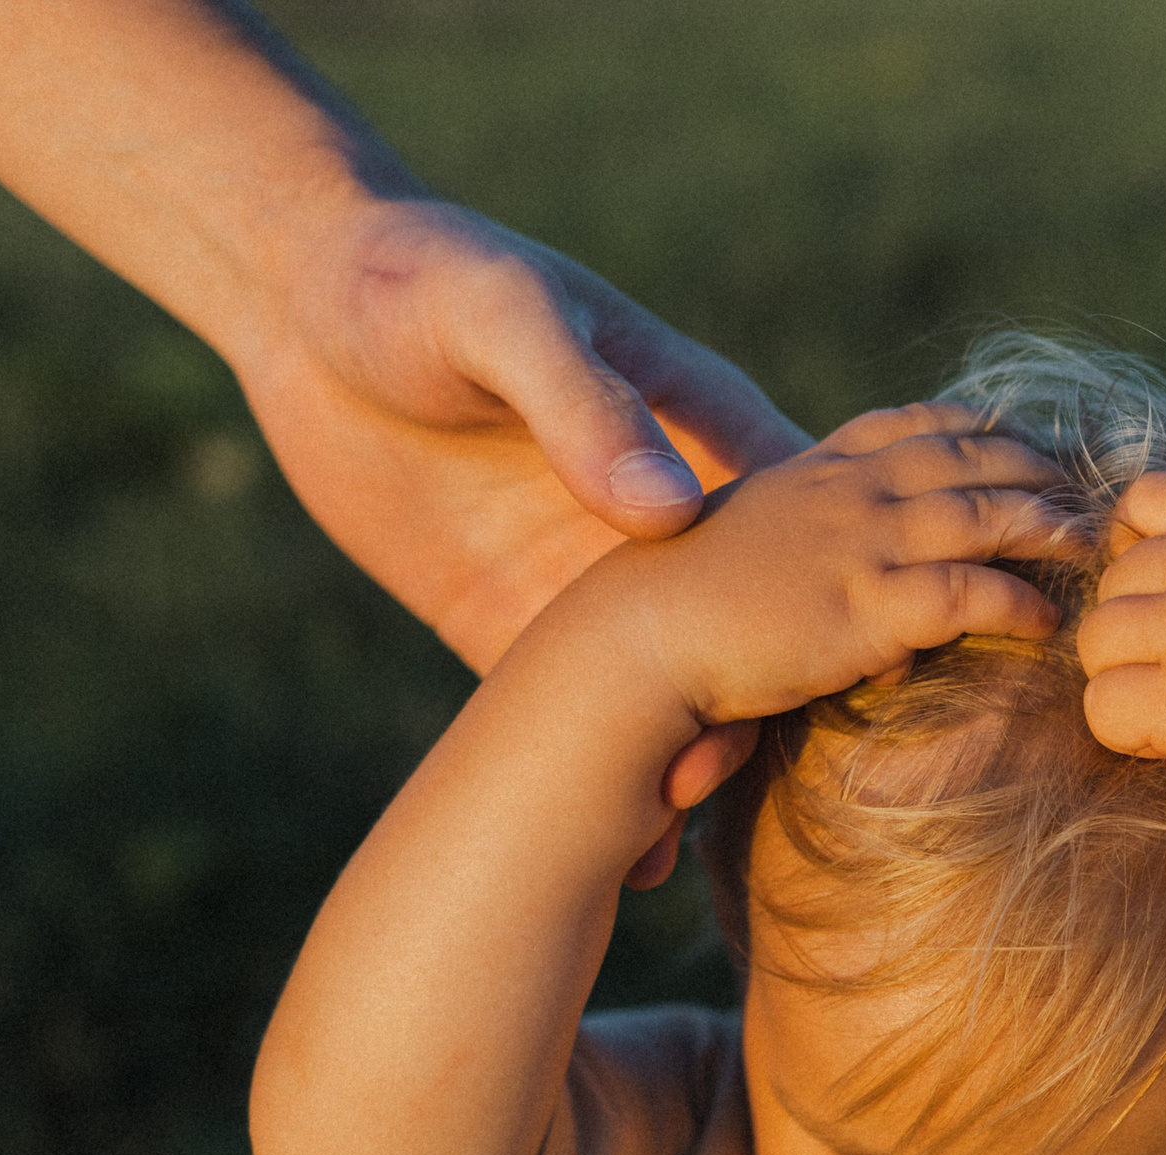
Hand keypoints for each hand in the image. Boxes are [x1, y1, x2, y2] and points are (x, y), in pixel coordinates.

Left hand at [234, 199, 814, 887]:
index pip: (816, 522)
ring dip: (696, 768)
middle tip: (747, 779)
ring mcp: (590, 584)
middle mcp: (664, 525)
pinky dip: (605, 793)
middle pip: (767, 632)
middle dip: (776, 713)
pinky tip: (629, 866)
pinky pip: (574, 725)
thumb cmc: (417, 277)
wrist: (295, 307)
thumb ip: (585, 407)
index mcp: (692, 431)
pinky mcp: (513, 628)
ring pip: (682, 697)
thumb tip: (667, 510)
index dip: (854, 592)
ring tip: (687, 845)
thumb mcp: (503, 317)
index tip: (869, 665)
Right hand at [608, 400, 1066, 733]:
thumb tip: (821, 576)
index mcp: (811, 471)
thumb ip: (790, 540)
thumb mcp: (737, 546)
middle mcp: (844, 493)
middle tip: (1082, 488)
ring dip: (1047, 524)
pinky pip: (969, 594)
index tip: (1015, 437)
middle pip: (965, 458)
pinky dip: (1018, 603)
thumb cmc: (671, 609)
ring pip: (983, 514)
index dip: (971, 427)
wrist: (636, 642)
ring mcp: (859, 545)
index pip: (908, 425)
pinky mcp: (867, 608)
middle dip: (1031, 467)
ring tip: (1089, 543)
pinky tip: (1048, 621)